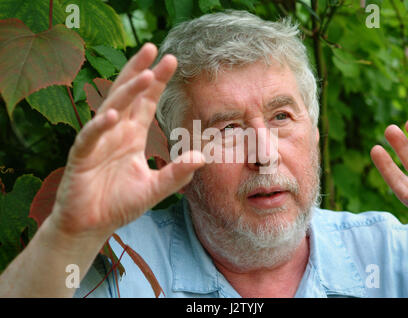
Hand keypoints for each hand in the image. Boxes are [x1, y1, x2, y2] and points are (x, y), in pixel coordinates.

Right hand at [49, 43, 204, 238]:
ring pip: (111, 109)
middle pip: (127, 95)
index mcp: (132, 136)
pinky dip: (100, 126)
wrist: (91, 225)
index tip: (171, 61)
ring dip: (126, 92)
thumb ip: (176, 175)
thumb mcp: (154, 189)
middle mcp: (115, 133)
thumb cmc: (119, 204)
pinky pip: (90, 138)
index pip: (146, 103)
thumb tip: (202, 158)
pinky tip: (113, 115)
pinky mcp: (81, 158)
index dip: (156, 82)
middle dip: (140, 72)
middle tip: (153, 48)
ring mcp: (97, 142)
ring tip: (144, 75)